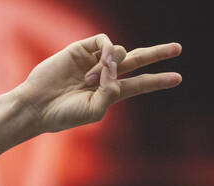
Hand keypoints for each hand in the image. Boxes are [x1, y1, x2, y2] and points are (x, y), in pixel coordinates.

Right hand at [16, 34, 181, 134]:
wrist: (35, 106)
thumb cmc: (62, 115)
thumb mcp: (94, 110)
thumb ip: (112, 92)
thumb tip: (116, 66)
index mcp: (109, 93)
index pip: (139, 83)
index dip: (158, 80)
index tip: (178, 78)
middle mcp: (104, 75)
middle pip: (137, 60)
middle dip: (157, 54)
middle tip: (178, 48)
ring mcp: (93, 61)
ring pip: (121, 53)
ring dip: (110, 67)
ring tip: (89, 80)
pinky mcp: (80, 50)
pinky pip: (104, 42)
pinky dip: (107, 51)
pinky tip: (99, 63)